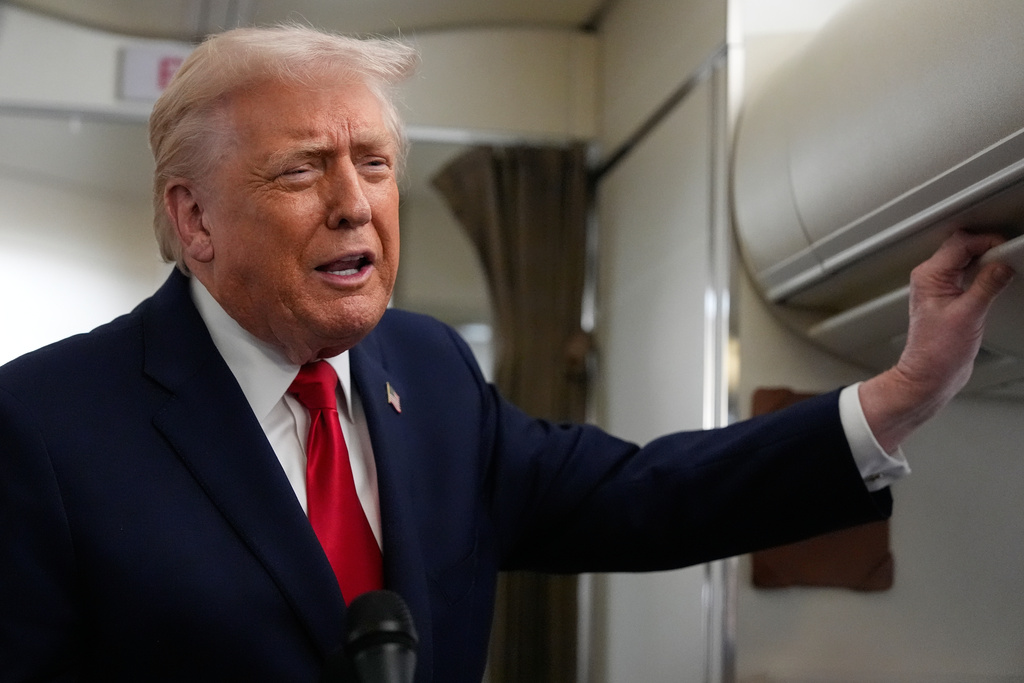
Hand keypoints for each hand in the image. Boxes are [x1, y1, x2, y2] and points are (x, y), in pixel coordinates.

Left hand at [859, 231, 1014, 451]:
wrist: (929, 376)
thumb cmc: (937, 352)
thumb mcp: (969, 315)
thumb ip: (987, 285)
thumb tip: (1003, 265)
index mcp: (929, 276)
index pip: (960, 243)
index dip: (987, 241)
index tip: (1007, 248)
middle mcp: (930, 279)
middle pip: (962, 248)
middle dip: (987, 248)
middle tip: (1008, 257)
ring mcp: (939, 289)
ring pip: (966, 260)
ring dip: (986, 261)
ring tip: (1004, 269)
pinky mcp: (950, 300)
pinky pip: (968, 276)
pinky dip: (984, 274)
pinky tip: (996, 282)